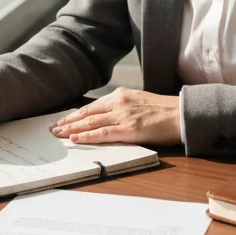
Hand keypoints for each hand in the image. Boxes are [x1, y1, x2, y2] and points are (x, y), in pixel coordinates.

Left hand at [50, 87, 181, 146]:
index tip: (64, 120)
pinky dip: (86, 137)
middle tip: (53, 128)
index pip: (92, 106)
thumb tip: (111, 118)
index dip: (76, 114)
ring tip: (57, 134)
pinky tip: (75, 139)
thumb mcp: (141, 102)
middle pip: (87, 113)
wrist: (182, 113)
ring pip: (90, 123)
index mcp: (122, 95)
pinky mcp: (128, 129)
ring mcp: (122, 115)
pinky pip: (101, 134)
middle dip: (68, 121)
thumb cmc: (166, 111)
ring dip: (71, 129)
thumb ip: (125, 107)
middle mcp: (118, 102)